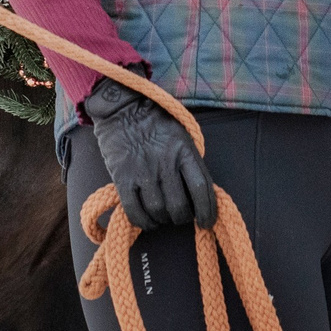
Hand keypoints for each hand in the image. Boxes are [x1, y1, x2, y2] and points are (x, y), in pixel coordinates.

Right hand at [82, 76, 216, 229]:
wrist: (123, 108)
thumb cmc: (156, 122)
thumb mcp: (182, 136)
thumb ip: (191, 162)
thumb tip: (200, 194)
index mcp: (184, 151)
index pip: (202, 189)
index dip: (207, 212)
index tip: (207, 222)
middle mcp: (165, 163)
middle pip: (179, 206)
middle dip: (182, 218)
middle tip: (180, 216)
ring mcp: (143, 172)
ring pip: (158, 211)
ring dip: (163, 220)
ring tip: (163, 217)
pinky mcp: (123, 178)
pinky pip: (134, 211)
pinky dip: (143, 222)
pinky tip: (148, 220)